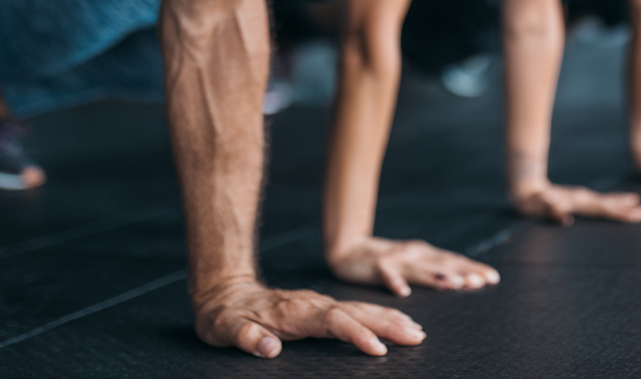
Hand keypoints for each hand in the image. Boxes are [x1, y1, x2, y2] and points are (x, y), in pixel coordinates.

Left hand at [193, 278, 424, 357]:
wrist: (225, 291)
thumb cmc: (225, 315)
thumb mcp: (225, 328)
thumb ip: (246, 337)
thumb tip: (270, 347)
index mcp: (294, 312)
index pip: (332, 322)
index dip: (356, 335)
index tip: (378, 349)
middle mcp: (311, 305)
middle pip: (355, 312)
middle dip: (387, 323)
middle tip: (416, 336)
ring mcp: (317, 304)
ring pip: (358, 309)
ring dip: (388, 318)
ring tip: (414, 329)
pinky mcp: (319, 308)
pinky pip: (353, 311)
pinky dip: (376, 315)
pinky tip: (392, 321)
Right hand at [329, 236, 499, 297]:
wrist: (351, 250)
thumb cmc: (387, 260)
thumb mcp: (414, 264)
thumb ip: (435, 271)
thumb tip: (464, 279)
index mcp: (425, 254)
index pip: (453, 261)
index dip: (472, 268)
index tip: (492, 277)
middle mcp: (415, 254)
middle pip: (441, 264)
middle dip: (462, 272)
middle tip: (480, 281)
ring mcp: (397, 258)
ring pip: (419, 268)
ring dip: (437, 277)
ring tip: (455, 284)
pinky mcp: (378, 265)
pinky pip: (387, 275)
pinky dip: (395, 282)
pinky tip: (403, 292)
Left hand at [511, 181, 640, 225]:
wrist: (524, 185)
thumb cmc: (530, 200)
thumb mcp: (537, 205)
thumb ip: (550, 209)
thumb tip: (564, 216)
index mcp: (578, 201)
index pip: (604, 208)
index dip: (622, 212)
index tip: (639, 214)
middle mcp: (583, 198)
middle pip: (611, 204)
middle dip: (631, 210)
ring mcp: (582, 198)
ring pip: (608, 202)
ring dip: (625, 205)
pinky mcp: (579, 199)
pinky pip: (602, 202)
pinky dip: (615, 202)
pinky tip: (623, 202)